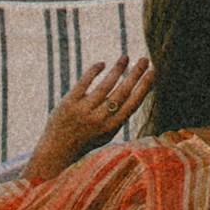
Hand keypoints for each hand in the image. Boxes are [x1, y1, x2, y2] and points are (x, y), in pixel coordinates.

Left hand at [29, 61, 149, 167]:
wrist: (56, 151)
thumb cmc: (84, 141)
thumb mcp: (105, 134)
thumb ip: (117, 117)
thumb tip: (133, 93)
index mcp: (111, 128)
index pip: (132, 104)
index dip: (144, 88)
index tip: (152, 73)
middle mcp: (99, 120)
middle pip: (121, 93)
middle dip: (135, 75)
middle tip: (145, 59)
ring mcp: (83, 111)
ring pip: (104, 86)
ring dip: (118, 70)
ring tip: (126, 57)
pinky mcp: (68, 103)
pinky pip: (84, 83)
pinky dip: (94, 72)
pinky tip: (102, 64)